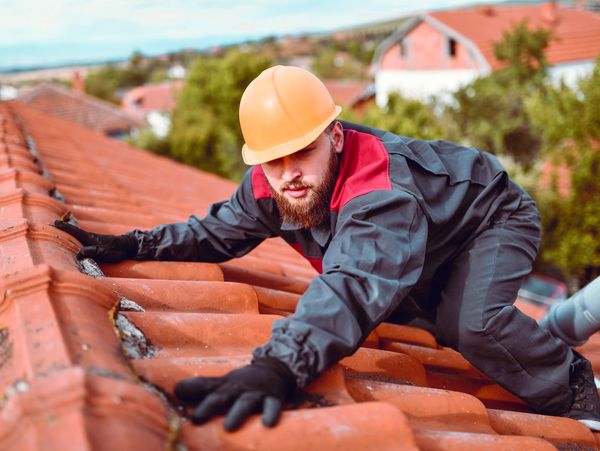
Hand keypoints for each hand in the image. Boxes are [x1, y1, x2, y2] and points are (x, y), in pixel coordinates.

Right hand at [53, 220, 137, 262]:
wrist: (128, 245)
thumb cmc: (117, 250)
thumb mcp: (106, 253)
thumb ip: (94, 252)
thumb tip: (79, 253)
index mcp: (91, 239)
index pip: (75, 232)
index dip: (65, 228)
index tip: (54, 223)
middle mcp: (89, 237)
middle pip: (73, 232)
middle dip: (62, 228)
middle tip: (49, 223)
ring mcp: (92, 239)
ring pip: (77, 234)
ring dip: (67, 231)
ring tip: (56, 229)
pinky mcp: (94, 242)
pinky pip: (81, 238)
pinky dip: (73, 236)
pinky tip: (70, 237)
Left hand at [174, 358, 294, 430]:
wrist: (275, 369)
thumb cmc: (243, 382)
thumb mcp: (223, 383)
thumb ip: (201, 387)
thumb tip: (175, 389)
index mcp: (225, 386)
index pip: (206, 391)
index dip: (193, 395)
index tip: (180, 402)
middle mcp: (238, 389)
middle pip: (222, 396)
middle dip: (209, 406)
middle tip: (197, 418)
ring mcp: (256, 393)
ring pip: (246, 403)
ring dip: (237, 413)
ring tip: (228, 427)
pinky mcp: (273, 398)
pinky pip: (273, 405)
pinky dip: (271, 413)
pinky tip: (267, 424)